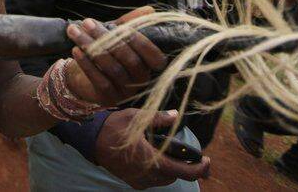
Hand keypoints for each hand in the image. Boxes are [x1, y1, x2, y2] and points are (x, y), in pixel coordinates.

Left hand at [64, 7, 165, 105]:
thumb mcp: (117, 36)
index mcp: (150, 65)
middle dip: (107, 38)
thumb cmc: (106, 52)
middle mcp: (142, 80)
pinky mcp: (109, 98)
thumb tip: (149, 10)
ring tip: (75, 32)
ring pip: (113, 68)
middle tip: (87, 23)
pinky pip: (100, 80)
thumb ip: (131, 23)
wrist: (84, 78)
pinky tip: (76, 50)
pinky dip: (87, 64)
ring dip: (92, 47)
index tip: (121, 26)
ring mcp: (126, 91)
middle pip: (129, 59)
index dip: (139, 41)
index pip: (154, 56)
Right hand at [95, 109, 209, 188]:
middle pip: (176, 175)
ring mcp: (140, 180)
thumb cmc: (113, 127)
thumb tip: (176, 115)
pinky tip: (152, 157)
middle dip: (184, 166)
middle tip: (187, 153)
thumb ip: (158, 118)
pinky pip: (152, 180)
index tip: (207, 160)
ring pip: (164, 179)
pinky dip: (158, 171)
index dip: (201, 169)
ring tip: (168, 153)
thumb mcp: (137, 117)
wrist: (90, 139)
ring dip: (170, 168)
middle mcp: (149, 175)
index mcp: (154, 161)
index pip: (186, 172)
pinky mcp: (132, 181)